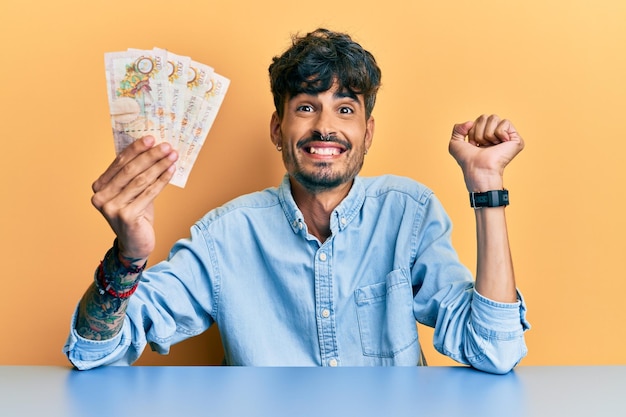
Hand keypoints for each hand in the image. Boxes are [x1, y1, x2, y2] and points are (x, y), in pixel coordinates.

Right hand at [91, 136, 177, 259]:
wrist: (135, 244)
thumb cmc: (136, 214)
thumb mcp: (133, 192)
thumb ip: (135, 174)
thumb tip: (152, 148)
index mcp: (99, 186)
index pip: (119, 162)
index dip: (136, 149)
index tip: (151, 138)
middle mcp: (101, 196)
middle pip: (130, 170)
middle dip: (150, 156)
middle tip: (166, 146)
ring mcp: (111, 207)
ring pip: (140, 180)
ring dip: (159, 166)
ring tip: (172, 156)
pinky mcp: (126, 216)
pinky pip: (148, 193)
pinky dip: (162, 180)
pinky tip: (171, 171)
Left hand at [448, 114, 523, 191]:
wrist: (477, 168)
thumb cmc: (467, 160)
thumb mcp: (455, 143)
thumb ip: (457, 128)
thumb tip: (470, 122)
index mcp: (485, 135)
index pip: (479, 119)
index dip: (473, 130)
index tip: (473, 144)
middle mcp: (496, 135)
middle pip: (485, 117)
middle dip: (479, 131)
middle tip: (481, 145)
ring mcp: (506, 136)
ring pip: (494, 118)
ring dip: (487, 134)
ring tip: (489, 146)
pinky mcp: (516, 139)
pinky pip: (505, 122)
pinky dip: (499, 133)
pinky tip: (499, 145)